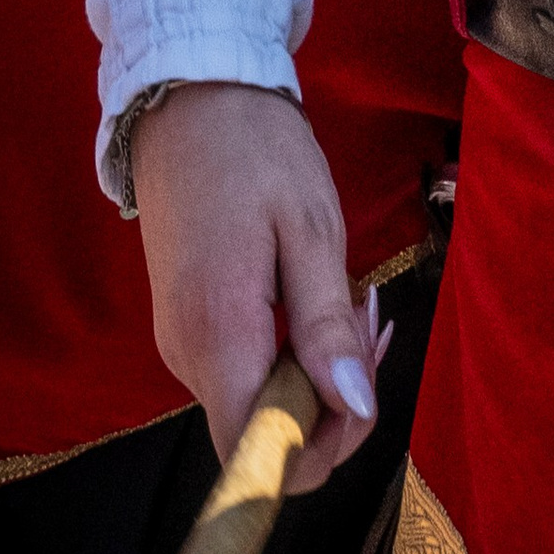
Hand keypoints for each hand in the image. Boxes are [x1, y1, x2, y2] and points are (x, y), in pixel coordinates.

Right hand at [130, 82, 382, 493]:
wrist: (187, 98)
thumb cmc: (255, 149)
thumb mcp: (309, 227)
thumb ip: (327, 325)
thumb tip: (355, 409)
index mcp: (217, 335)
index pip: (260, 455)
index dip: (321, 447)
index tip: (362, 387)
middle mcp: (187, 356)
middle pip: (266, 434)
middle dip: (334, 399)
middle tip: (371, 319)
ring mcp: (182, 344)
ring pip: (259, 403)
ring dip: (319, 371)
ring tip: (354, 299)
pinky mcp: (188, 328)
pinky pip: (246, 371)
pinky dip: (293, 353)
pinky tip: (322, 301)